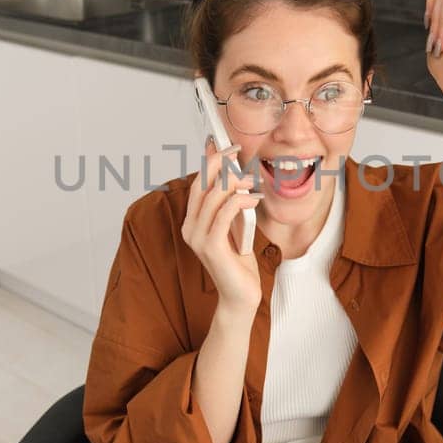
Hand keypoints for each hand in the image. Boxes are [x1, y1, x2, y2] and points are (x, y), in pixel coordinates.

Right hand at [182, 138, 263, 311]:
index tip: (227, 146)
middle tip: (238, 153)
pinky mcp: (210, 247)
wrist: (241, 295)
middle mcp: (190, 228)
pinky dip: (239, 201)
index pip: (198, 183)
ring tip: (252, 181)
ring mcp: (198, 238)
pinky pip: (223, 214)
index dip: (211, 162)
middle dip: (220, 164)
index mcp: (193, 221)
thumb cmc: (240, 261)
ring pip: (213, 197)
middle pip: (201, 185)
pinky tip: (252, 199)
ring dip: (234, 182)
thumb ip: (231, 203)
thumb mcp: (235, 225)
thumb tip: (234, 174)